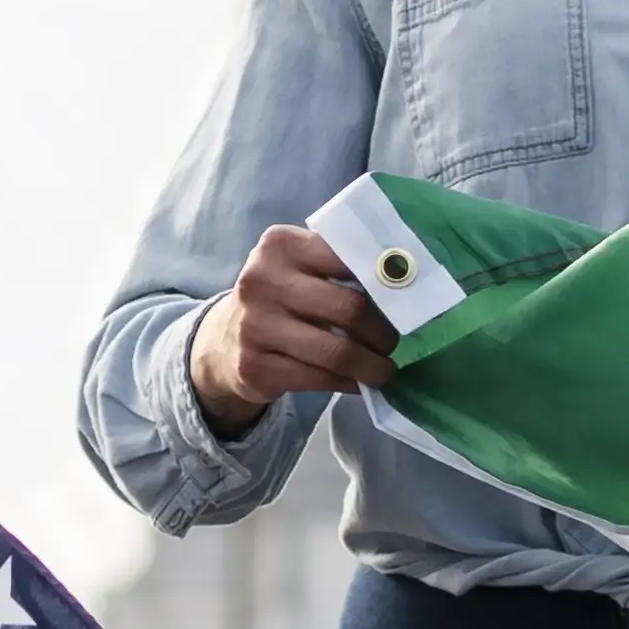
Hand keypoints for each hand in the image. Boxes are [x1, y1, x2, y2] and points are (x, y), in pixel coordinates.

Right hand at [189, 223, 400, 436]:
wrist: (223, 342)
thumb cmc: (279, 298)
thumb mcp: (296, 267)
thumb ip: (337, 264)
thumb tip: (400, 282)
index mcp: (278, 246)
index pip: (346, 257)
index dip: (383, 280)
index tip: (405, 296)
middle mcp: (261, 282)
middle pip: (349, 308)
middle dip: (383, 331)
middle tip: (393, 341)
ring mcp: (255, 326)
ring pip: (337, 352)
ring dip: (372, 365)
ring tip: (384, 369)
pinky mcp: (255, 367)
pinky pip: (320, 379)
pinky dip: (349, 383)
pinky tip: (358, 381)